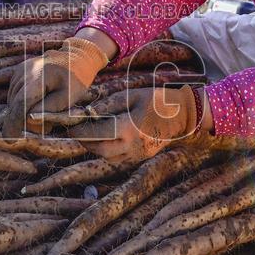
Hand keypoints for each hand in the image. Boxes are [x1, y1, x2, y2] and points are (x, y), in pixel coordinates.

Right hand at [0, 37, 109, 137]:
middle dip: (23, 121)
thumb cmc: (75, 79)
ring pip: (14, 101)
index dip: (14, 122)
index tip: (10, 139)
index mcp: (38, 76)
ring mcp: (19, 71)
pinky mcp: (17, 73)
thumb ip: (48, 109)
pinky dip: (23, 104)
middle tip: (45, 127)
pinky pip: (15, 95)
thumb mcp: (68, 98)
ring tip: (47, 112)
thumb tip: (28, 120)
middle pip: (15, 104)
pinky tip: (38, 103)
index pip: (21, 103)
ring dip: (25, 112)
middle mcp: (24, 72)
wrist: (75, 56)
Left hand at [68, 86, 200, 162]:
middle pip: (100, 150)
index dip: (81, 131)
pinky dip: (109, 152)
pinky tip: (106, 141)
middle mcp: (133, 145)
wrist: (183, 114)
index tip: (71, 128)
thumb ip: (109, 104)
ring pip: (108, 158)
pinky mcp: (142, 157)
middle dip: (85, 143)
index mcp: (130, 127)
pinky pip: (119, 160)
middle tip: (77, 133)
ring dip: (96, 149)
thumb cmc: (157, 100)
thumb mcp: (132, 95)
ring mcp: (139, 154)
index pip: (98, 133)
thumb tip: (88, 111)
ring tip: (90, 137)